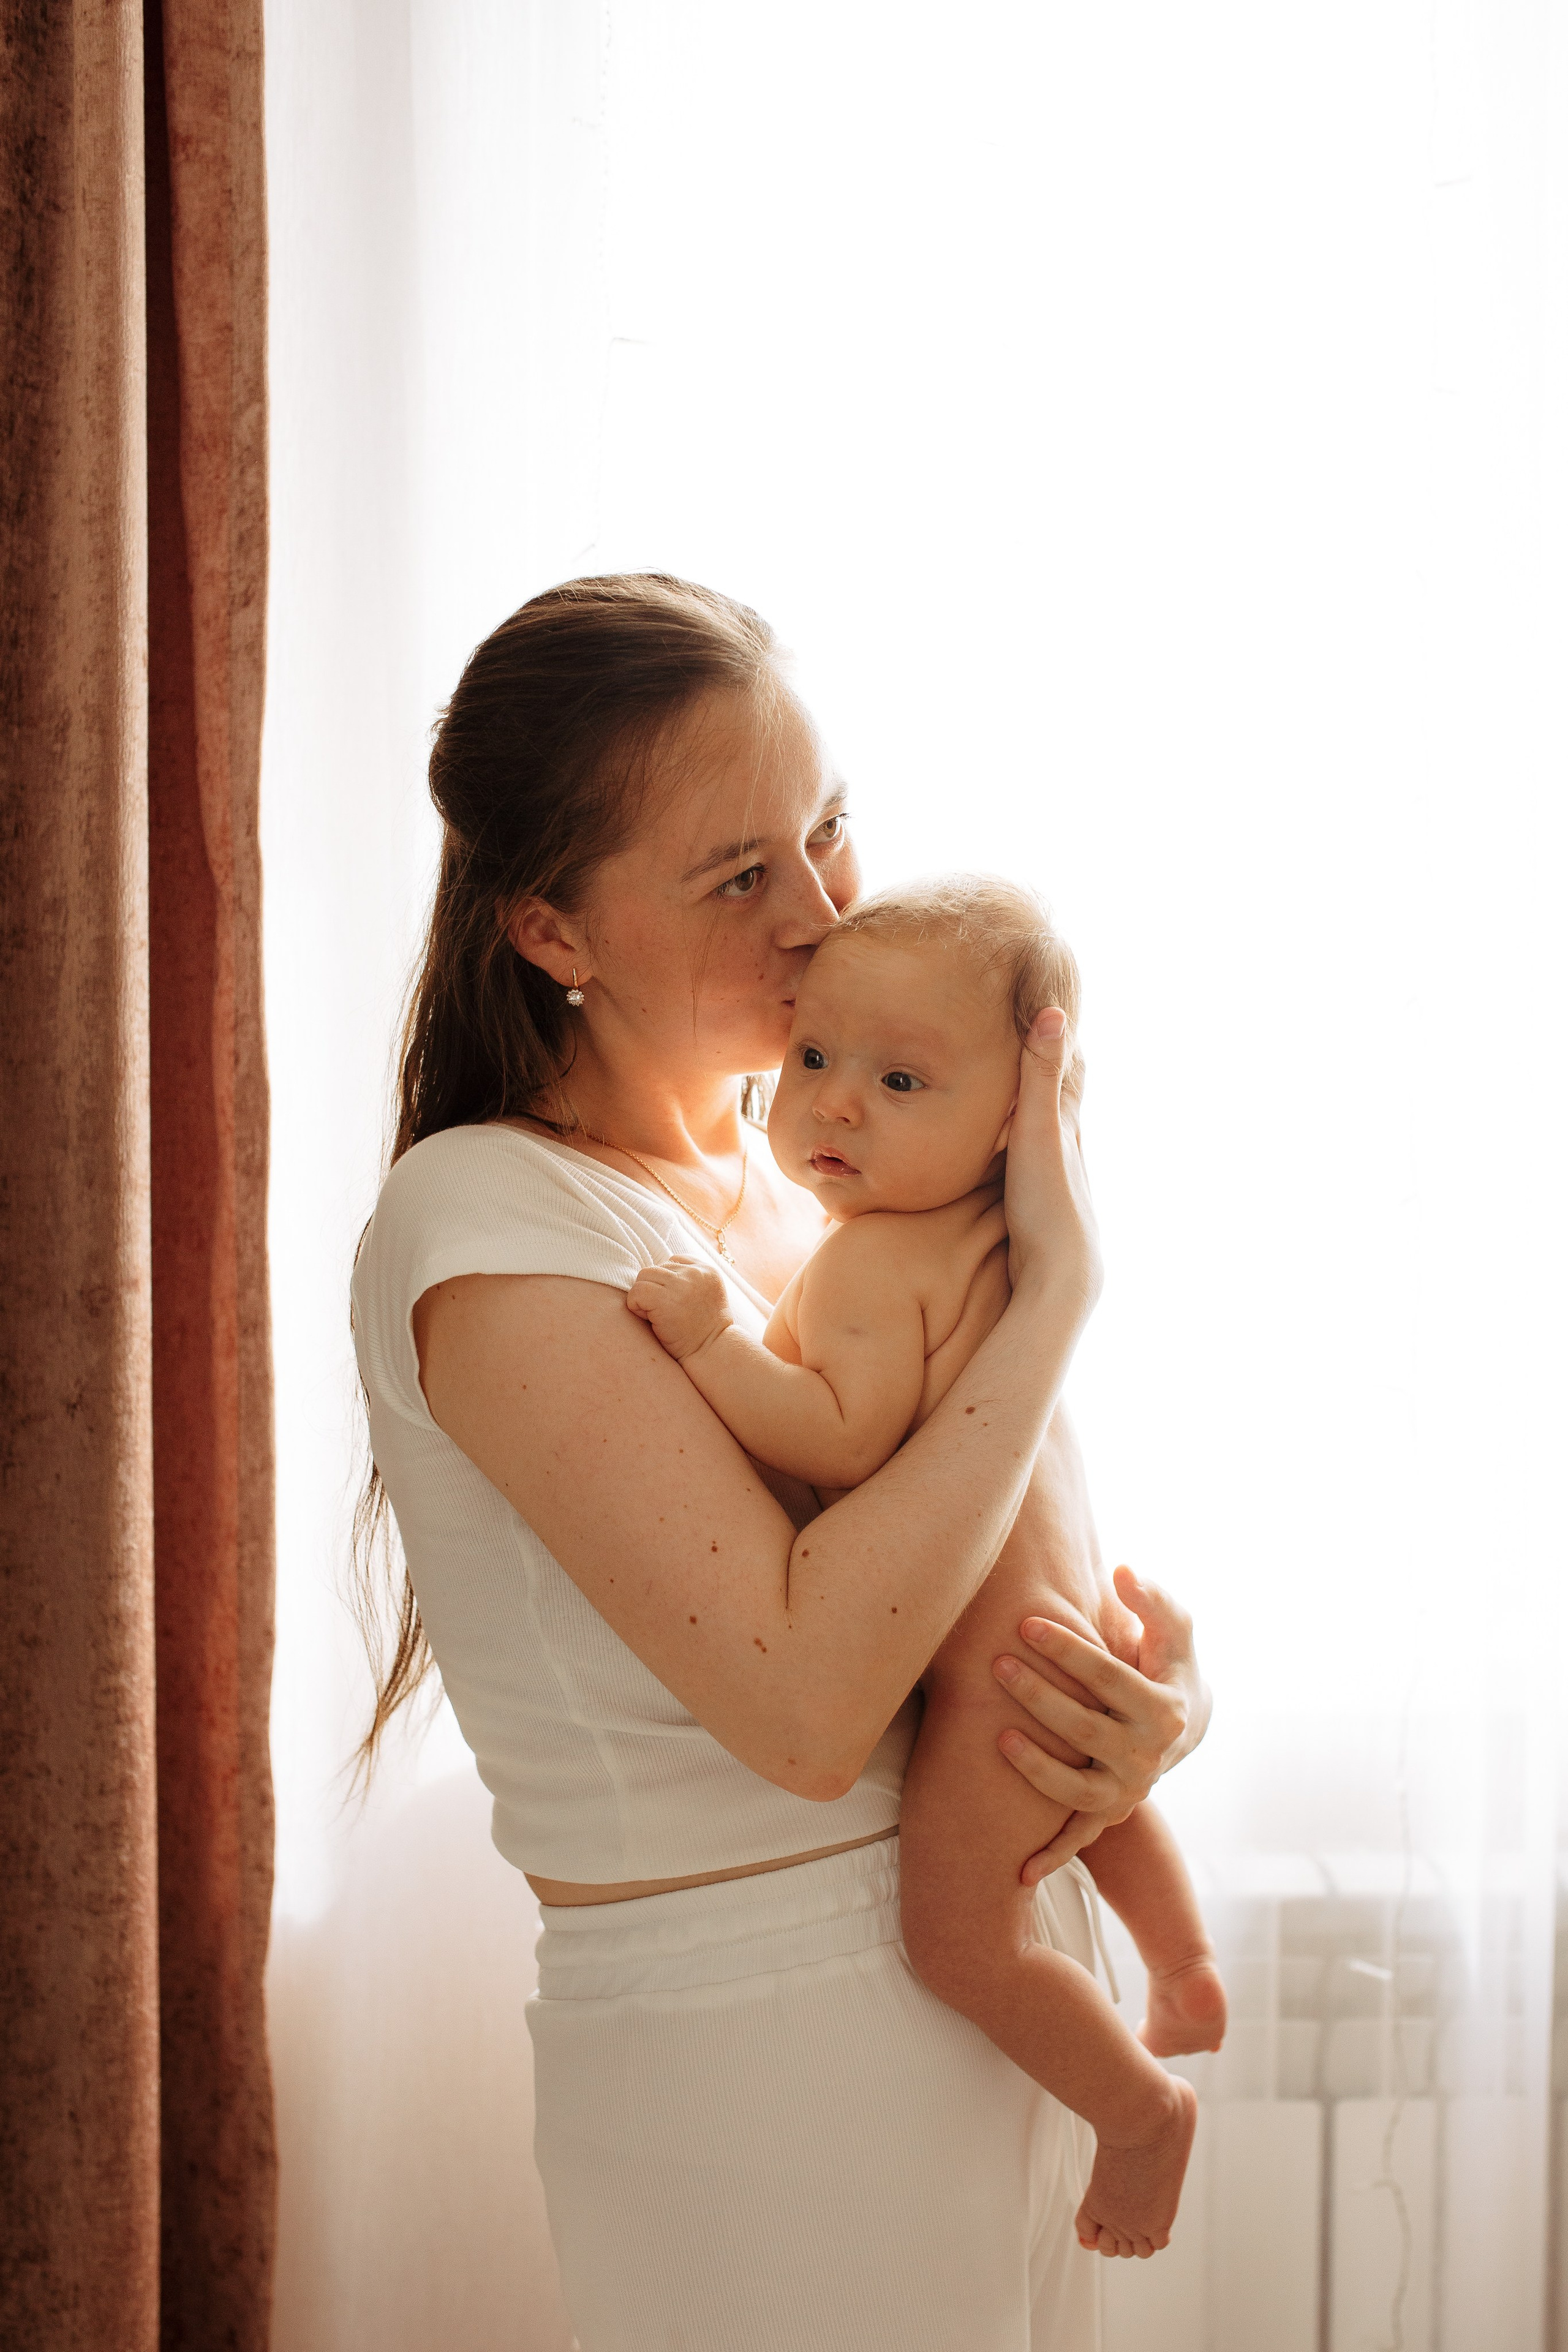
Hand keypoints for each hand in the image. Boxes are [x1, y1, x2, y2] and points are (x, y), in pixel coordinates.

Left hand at [626, 1257, 733, 1361]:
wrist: (710, 1352)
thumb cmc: (703, 1330)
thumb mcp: (706, 1296)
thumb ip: (689, 1280)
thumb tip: (656, 1273)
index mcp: (708, 1270)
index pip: (672, 1261)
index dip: (666, 1284)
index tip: (674, 1303)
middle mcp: (696, 1273)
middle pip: (655, 1269)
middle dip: (653, 1290)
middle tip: (663, 1312)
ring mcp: (681, 1285)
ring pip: (643, 1276)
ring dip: (643, 1297)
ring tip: (657, 1316)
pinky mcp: (665, 1300)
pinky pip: (636, 1292)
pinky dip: (636, 1306)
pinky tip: (651, 1320)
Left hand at [993, 1568, 1208, 1883]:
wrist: (1183, 1722)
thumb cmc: (1166, 1662)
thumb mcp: (1173, 1628)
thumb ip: (1152, 1599)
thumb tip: (1123, 1570)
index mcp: (1163, 1708)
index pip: (1108, 1676)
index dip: (1067, 1648)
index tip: (1026, 1622)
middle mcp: (1147, 1756)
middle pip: (1086, 1731)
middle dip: (1040, 1697)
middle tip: (997, 1664)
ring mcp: (1127, 1789)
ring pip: (1078, 1790)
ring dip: (1037, 1769)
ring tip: (999, 1737)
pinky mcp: (1110, 1812)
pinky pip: (1079, 1837)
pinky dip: (1052, 1856)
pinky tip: (1018, 1872)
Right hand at [1003, 1009, 1101, 1315]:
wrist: (1060, 1279)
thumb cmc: (1049, 1202)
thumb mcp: (1039, 1131)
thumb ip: (1040, 1076)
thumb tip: (1052, 1011)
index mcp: (1068, 1129)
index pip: (1069, 1073)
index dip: (1058, 1041)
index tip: (1048, 1008)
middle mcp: (1069, 1154)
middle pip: (1062, 1105)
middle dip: (1050, 1075)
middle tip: (1031, 1043)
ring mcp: (1056, 1186)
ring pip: (1048, 1140)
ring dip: (1035, 1118)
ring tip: (1015, 1098)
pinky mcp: (1040, 1213)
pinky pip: (1028, 1169)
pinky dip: (1019, 1153)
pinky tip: (1006, 1164)